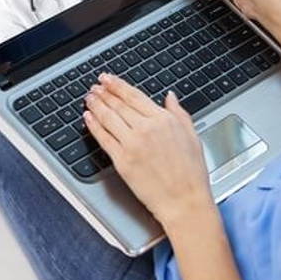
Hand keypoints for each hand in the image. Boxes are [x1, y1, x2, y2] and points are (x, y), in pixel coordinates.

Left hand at [83, 73, 214, 228]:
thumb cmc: (192, 174)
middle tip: (95, 86)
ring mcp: (132, 144)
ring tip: (89, 97)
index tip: (108, 79)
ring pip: (108, 118)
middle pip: (118, 105)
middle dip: (104, 93)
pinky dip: (93, 125)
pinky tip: (88, 118)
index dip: (118, 85)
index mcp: (164, 120)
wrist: (184, 201)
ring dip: (96, 105)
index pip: (134, 96)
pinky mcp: (122, 161)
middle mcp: (147, 129)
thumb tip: (170, 97)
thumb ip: (179, 113)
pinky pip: (103, 138)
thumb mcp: (192, 136)